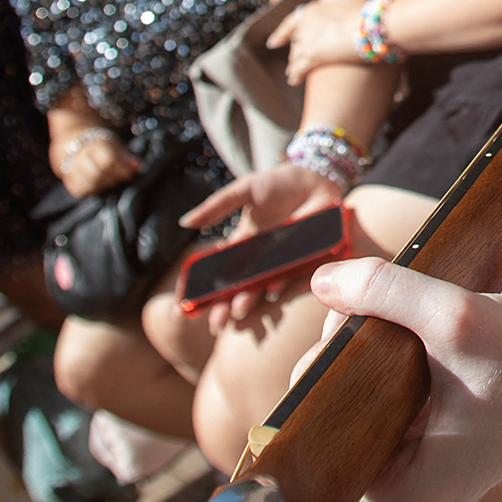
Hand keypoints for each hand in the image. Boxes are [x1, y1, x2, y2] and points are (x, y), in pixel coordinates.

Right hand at [56, 131, 140, 197]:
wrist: (74, 139)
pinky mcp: (68, 179)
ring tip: (109, 182)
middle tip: (119, 178)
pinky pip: (80, 191)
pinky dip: (91, 191)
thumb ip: (126, 157)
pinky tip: (98, 186)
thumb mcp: (115, 145)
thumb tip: (137, 166)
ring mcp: (71, 168)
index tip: (128, 174)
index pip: (108, 161)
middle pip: (97, 175)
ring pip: (88, 185)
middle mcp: (80, 156)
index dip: (121, 170)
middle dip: (112, 180)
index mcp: (94, 145)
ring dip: (102, 187)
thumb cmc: (99, 144)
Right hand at [179, 163, 342, 327]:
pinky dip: (282, 285)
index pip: (219, 274)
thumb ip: (217, 206)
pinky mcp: (305, 261)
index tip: (186, 307)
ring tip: (238, 311)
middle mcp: (260, 260)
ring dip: (250, 301)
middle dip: (225, 307)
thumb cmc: (278, 185)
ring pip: (262, 288)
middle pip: (238, 288)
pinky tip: (270, 291)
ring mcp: (281, 263)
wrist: (316, 179)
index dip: (204, 291)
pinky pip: (292, 278)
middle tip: (215, 322)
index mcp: (242, 246)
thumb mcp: (244, 190)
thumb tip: (185, 222)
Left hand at [267, 0, 362, 83]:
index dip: (281, 34)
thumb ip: (342, 8)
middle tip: (292, 62)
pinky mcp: (313, 56)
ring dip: (293, 65)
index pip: (290, 23)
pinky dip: (295, 75)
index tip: (273, 43)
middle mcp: (306, 24)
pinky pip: (299, 69)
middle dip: (294, 52)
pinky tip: (294, 81)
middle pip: (295, 41)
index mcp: (312, 10)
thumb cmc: (368, 13)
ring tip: (292, 73)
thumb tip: (349, 10)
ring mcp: (308, 40)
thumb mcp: (349, 3)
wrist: (371, 24)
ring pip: (295, 56)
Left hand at [305, 258, 501, 501]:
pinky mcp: (437, 454)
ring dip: (369, 360)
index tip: (351, 325)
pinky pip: (389, 409)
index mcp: (407, 500)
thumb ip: (382, 293)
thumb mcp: (454, 317)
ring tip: (398, 323)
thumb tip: (320, 281)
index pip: (327, 434)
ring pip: (363, 409)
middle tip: (371, 315)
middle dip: (347, 363)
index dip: (326, 373)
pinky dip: (391, 370)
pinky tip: (413, 339)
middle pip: (341, 422)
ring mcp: (424, 481)